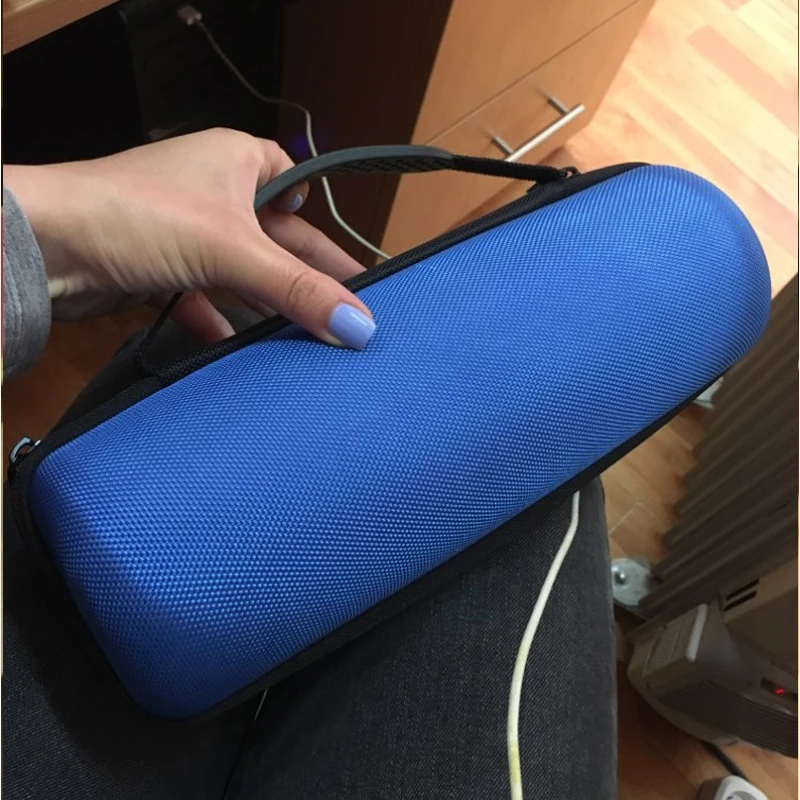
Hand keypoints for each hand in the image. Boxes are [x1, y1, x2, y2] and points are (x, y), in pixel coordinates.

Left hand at [4, 128, 375, 348]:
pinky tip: (238, 352)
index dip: (320, 218)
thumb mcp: (233, 250)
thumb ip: (299, 290)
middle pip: (272, 239)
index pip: (294, 182)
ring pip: (239, 273)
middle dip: (303, 277)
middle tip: (345, 314)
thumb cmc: (138, 216)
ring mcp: (182, 232)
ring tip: (305, 342)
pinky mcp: (158, 269)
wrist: (45, 246)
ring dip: (265, 305)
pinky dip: (219, 323)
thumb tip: (360, 326)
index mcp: (235, 161)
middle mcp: (211, 193)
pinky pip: (202, 298)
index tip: (346, 260)